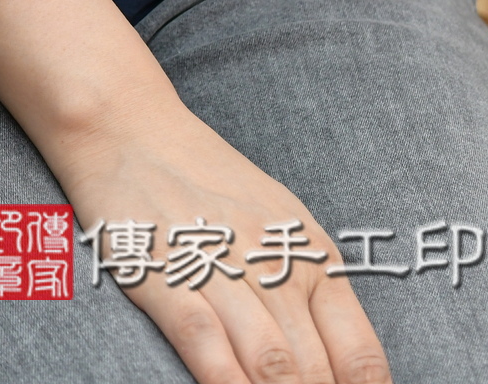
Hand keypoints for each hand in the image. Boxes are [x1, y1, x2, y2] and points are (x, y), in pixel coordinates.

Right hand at [59, 106, 389, 383]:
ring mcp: (220, 269)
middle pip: (314, 370)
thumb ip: (308, 287)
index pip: (358, 354)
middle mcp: (275, 264)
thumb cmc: (204, 179)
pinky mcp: (165, 275)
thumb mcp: (279, 221)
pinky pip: (206, 343)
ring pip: (270, 363)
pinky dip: (226, 381)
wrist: (128, 128)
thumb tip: (339, 363)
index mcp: (312, 255)